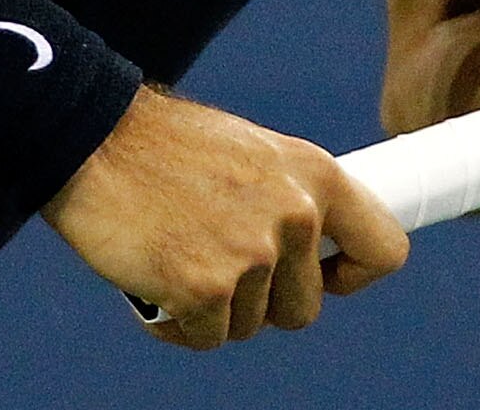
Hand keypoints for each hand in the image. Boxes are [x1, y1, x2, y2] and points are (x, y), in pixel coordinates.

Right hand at [42, 87, 408, 349]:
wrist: (94, 140)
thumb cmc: (167, 147)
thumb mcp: (254, 154)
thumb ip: (289, 198)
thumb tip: (312, 249)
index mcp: (316, 175)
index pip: (385, 249)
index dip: (352, 275)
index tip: (323, 277)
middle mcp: (295, 215)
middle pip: (304, 309)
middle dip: (263, 301)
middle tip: (217, 262)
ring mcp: (252, 255)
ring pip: (251, 325)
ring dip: (216, 308)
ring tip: (179, 256)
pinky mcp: (205, 290)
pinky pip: (207, 338)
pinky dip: (179, 323)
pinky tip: (155, 283)